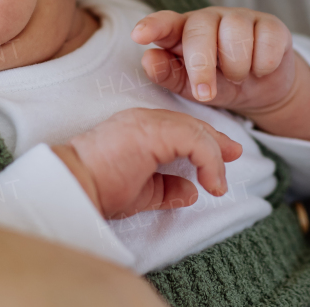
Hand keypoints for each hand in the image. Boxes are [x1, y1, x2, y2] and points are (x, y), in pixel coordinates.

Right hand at [51, 108, 241, 218]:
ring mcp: (148, 121)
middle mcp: (144, 118)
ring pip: (195, 130)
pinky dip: (208, 160)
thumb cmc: (99, 190)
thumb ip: (166, 187)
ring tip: (219, 182)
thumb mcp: (142, 191)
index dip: (204, 141)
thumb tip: (191, 191)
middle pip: (191, 124)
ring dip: (213, 156)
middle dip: (216, 141)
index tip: (222, 160)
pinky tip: (211, 181)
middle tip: (234, 155)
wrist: (76, 187)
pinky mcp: (152, 132)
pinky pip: (193, 141)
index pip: (180, 128)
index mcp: (140, 128)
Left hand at [132, 7, 309, 143]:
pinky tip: (260, 70)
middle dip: (201, 65)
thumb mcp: (189, 85)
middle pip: (200, 29)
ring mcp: (241, 17)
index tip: (139, 36)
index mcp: (183, 31)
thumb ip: (168, 74)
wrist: (261, 88)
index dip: (153, 26)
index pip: (165, 22)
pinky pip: (267, 40)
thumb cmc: (217, 83)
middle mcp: (210, 18)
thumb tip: (148, 59)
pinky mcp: (271, 25)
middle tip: (204, 94)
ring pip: (236, 34)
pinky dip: (263, 64)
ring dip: (236, 67)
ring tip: (236, 78)